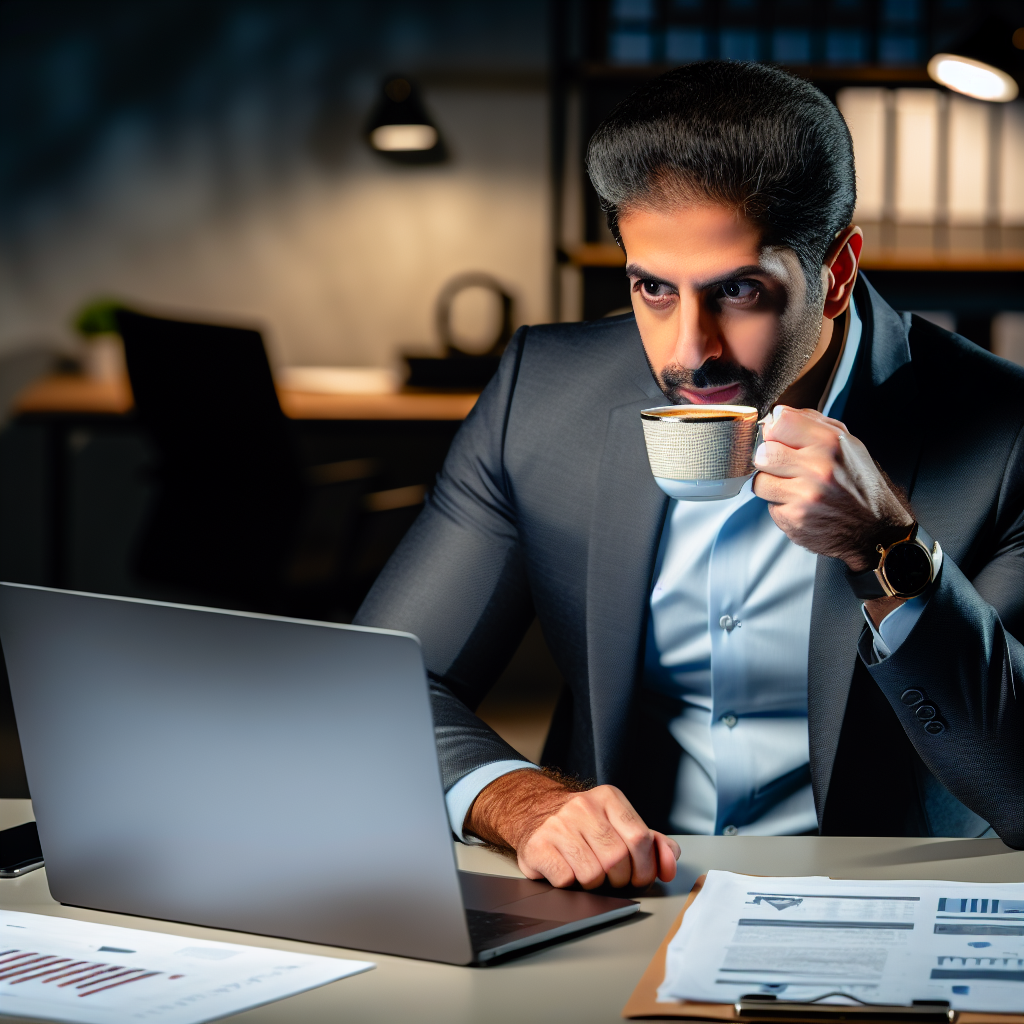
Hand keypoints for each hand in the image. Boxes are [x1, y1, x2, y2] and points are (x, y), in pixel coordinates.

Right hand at [465, 770, 679, 889]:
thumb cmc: (584, 825)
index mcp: (609, 798)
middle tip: (613, 877)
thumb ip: (653, 843)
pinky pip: (567, 880)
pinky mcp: (538, 845)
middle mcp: (583, 806)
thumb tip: (670, 865)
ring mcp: (558, 825)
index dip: (645, 866)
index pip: (640, 838)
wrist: (534, 812)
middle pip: (617, 860)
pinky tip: (567, 870)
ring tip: (587, 870)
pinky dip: (571, 884)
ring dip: (595, 883)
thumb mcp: (620, 824)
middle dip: (620, 879)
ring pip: (593, 874)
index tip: (639, 876)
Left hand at [752, 406, 912, 572]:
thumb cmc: (859, 484)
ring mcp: (805, 496)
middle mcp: (818, 468)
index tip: (778, 437)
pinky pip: (769, 506)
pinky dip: (780, 505)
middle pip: (763, 453)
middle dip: (768, 459)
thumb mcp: (847, 444)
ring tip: (792, 486)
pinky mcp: (794, 520)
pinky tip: (800, 504)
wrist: (876, 529)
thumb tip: (777, 415)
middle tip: (782, 465)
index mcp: (830, 443)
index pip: (779, 423)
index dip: (774, 431)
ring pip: (760, 481)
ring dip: (771, 484)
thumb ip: (811, 424)